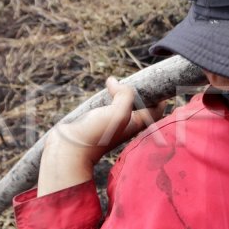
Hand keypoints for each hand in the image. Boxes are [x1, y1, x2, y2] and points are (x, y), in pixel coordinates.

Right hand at [38, 77, 165, 195]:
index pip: (156, 109)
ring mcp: (112, 122)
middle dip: (140, 92)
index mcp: (137, 124)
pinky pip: (110, 105)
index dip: (158, 96)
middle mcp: (127, 124)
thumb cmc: (96, 135)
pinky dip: (110, 96)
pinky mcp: (98, 120)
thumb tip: (115, 82)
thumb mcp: (118, 113)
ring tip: (120, 82)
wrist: (69, 149)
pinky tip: (106, 89)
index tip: (154, 82)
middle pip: (142, 105)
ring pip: (125, 104)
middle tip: (135, 79)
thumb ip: (125, 96)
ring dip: (123, 93)